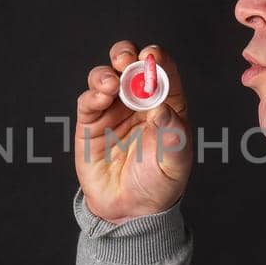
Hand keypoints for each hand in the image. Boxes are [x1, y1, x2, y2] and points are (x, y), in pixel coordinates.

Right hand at [74, 40, 193, 223]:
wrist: (131, 209)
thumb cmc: (159, 183)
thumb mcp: (176, 162)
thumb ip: (173, 135)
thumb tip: (162, 108)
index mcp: (167, 104)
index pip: (163, 72)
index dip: (157, 59)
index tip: (152, 55)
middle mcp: (139, 102)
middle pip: (131, 66)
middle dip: (127, 55)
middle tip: (126, 59)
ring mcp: (113, 110)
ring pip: (106, 77)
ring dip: (107, 73)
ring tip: (112, 83)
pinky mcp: (91, 123)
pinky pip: (88, 101)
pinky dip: (93, 93)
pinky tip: (101, 96)